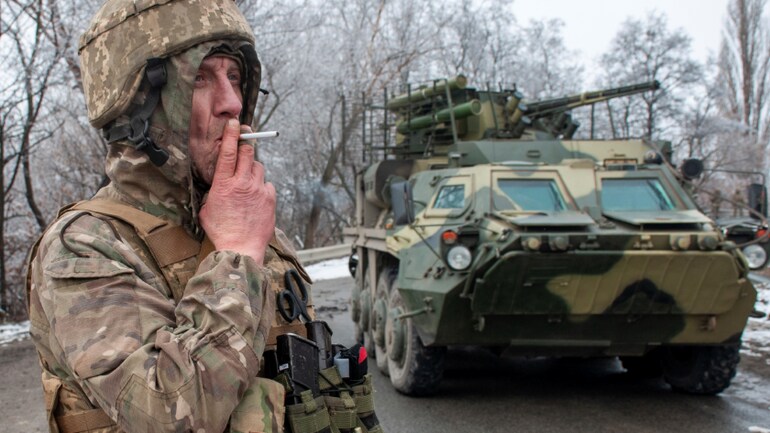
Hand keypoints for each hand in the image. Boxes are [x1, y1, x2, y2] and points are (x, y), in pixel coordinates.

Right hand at [198, 119, 275, 264]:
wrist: (240, 249)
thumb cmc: (221, 231)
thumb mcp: (208, 208)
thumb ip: (213, 192)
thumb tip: (217, 185)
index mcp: (224, 184)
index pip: (229, 152)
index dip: (232, 134)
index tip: (234, 123)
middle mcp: (242, 183)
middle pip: (248, 153)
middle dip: (246, 147)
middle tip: (244, 147)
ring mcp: (258, 190)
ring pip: (259, 168)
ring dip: (253, 170)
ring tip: (247, 184)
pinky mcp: (270, 199)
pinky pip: (267, 185)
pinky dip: (262, 187)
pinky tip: (256, 198)